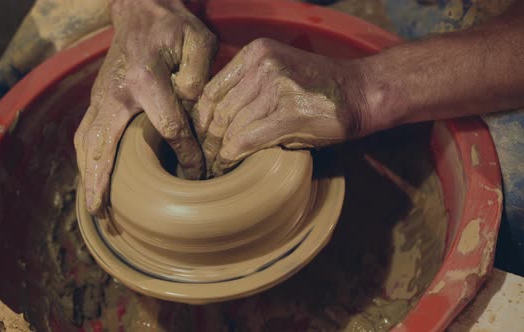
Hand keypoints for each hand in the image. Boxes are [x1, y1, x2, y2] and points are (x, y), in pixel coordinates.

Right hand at [75, 0, 216, 214]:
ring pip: (87, 143)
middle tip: (104, 214)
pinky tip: (90, 180)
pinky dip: (85, 160)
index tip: (199, 172)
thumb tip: (191, 106)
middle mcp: (115, 93)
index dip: (185, 153)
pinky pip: (85, 134)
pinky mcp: (97, 100)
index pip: (167, 127)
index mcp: (144, 78)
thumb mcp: (197, 39)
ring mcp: (101, 97)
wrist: (140, 10)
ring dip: (88, 177)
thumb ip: (198, 72)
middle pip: (104, 146)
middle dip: (102, 182)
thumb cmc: (173, 27)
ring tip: (95, 209)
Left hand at [192, 38, 365, 176]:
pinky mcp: (289, 115)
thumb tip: (214, 119)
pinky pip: (247, 139)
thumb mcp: (278, 72)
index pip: (213, 89)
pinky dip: (233, 155)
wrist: (360, 92)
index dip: (202, 118)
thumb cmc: (317, 88)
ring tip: (214, 165)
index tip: (199, 136)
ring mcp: (277, 89)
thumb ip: (247, 87)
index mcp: (256, 53)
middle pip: (220, 110)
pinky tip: (228, 163)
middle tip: (203, 158)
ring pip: (232, 126)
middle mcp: (264, 66)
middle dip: (207, 139)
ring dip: (218, 151)